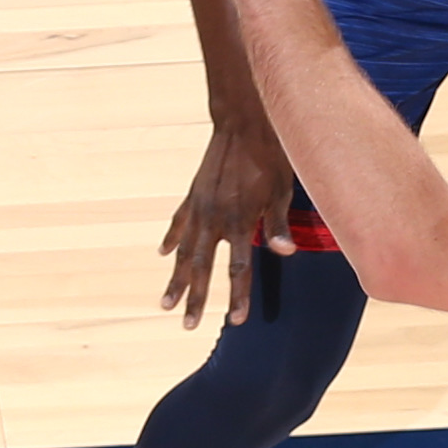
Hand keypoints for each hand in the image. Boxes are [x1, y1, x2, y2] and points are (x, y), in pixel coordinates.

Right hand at [156, 123, 297, 327]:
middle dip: (196, 299)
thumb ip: (277, 224)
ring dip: (175, 279)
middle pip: (202, 269)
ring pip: (183, 252)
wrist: (243, 122)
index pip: (238, 269)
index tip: (235, 321)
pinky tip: (162, 254)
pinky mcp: (193, 194)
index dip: (237, 297)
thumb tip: (285, 253)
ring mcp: (200, 208)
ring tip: (165, 304)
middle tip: (187, 325)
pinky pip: (179, 222)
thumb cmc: (270, 157)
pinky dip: (170, 239)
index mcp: (240, 221)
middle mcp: (215, 219)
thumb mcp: (282, 191)